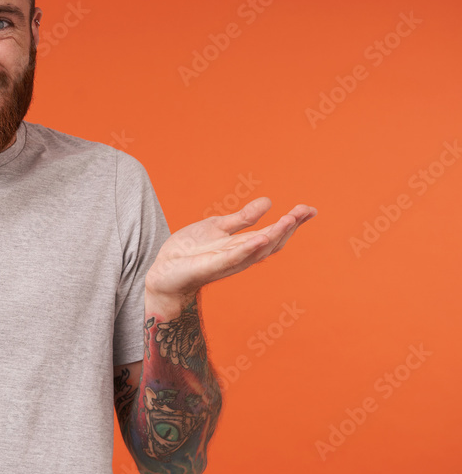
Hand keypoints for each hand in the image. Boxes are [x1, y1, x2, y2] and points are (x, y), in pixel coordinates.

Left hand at [145, 197, 316, 305]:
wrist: (165, 272)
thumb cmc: (190, 251)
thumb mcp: (218, 227)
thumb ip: (242, 218)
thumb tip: (268, 202)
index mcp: (244, 245)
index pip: (275, 233)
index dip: (293, 222)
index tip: (309, 209)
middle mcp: (242, 255)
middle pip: (273, 241)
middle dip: (291, 226)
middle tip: (306, 210)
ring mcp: (229, 261)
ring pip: (258, 249)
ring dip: (275, 234)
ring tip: (290, 219)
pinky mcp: (213, 265)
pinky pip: (234, 257)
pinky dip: (249, 248)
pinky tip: (261, 238)